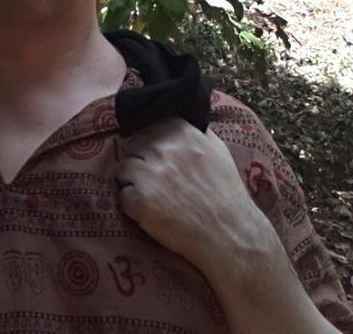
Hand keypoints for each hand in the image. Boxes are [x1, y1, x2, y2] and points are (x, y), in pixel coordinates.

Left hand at [115, 118, 277, 283]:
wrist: (230, 233)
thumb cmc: (226, 192)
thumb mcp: (218, 150)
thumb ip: (195, 131)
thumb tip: (177, 119)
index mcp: (180, 132)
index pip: (146, 126)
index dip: (148, 142)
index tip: (154, 155)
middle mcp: (162, 148)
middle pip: (131, 146)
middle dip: (138, 160)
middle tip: (152, 179)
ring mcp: (149, 173)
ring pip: (122, 169)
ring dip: (131, 182)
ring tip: (151, 196)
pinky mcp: (140, 200)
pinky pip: (122, 196)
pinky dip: (131, 205)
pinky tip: (149, 212)